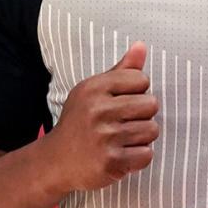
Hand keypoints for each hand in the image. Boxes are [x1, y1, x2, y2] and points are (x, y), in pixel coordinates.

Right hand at [43, 40, 159, 191]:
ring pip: (152, 130)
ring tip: (122, 140)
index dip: (138, 92)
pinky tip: (122, 155)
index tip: (122, 103)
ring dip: (142, 137)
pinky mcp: (111, 161)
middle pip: (151, 104)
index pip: (141, 80)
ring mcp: (104, 137)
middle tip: (124, 123)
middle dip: (142, 115)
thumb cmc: (80, 122)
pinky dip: (138, 158)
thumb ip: (121, 70)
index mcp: (94, 88)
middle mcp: (98, 110)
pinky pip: (146, 154)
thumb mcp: (93, 92)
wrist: (56, 161)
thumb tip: (142, 46)